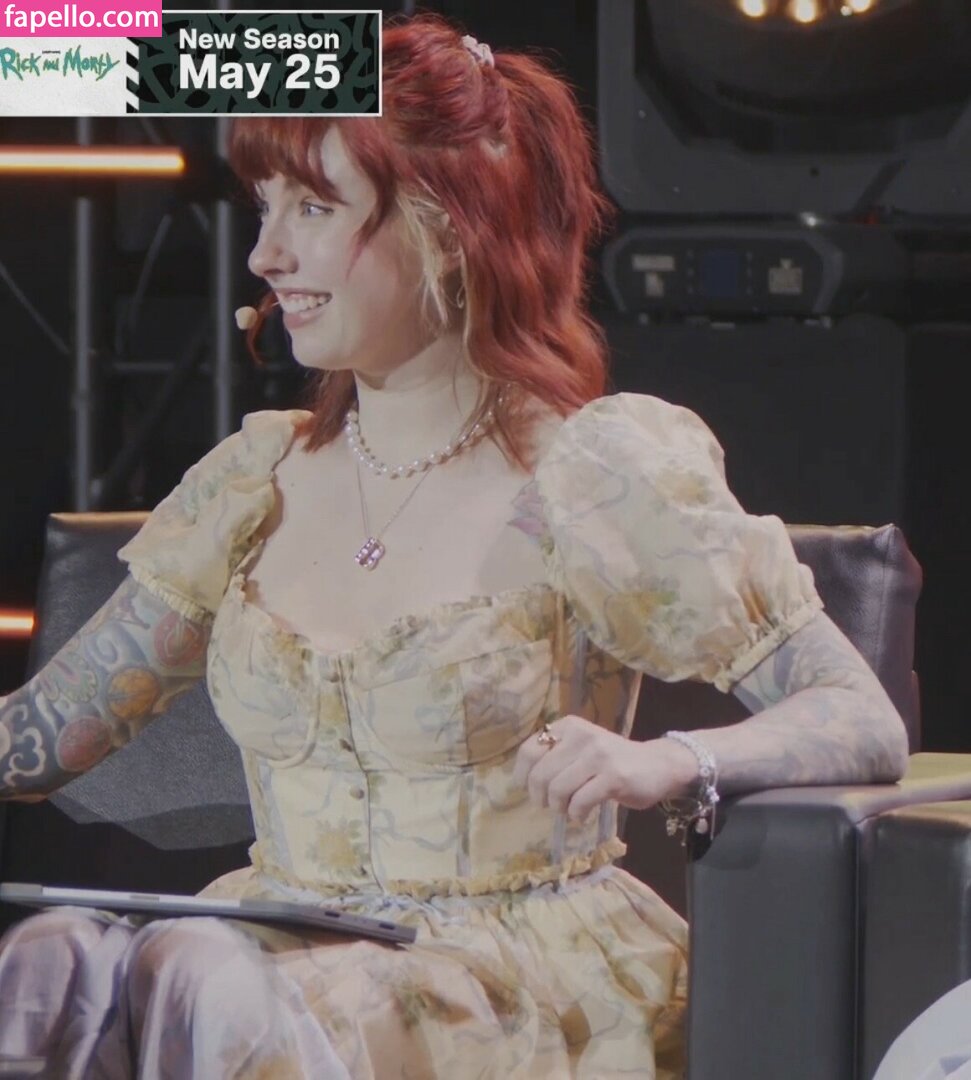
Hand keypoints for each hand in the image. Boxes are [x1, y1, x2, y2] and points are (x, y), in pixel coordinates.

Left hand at [512, 715, 699, 823]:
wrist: (658, 765)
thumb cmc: (613, 761)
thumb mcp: (582, 749)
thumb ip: (556, 756)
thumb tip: (523, 780)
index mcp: (569, 727)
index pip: (529, 751)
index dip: (522, 775)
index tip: (528, 790)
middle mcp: (581, 736)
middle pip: (540, 774)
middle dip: (540, 797)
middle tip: (551, 805)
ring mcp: (598, 755)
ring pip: (558, 789)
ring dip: (559, 807)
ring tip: (569, 810)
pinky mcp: (614, 776)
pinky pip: (580, 801)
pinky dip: (577, 814)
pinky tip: (582, 816)